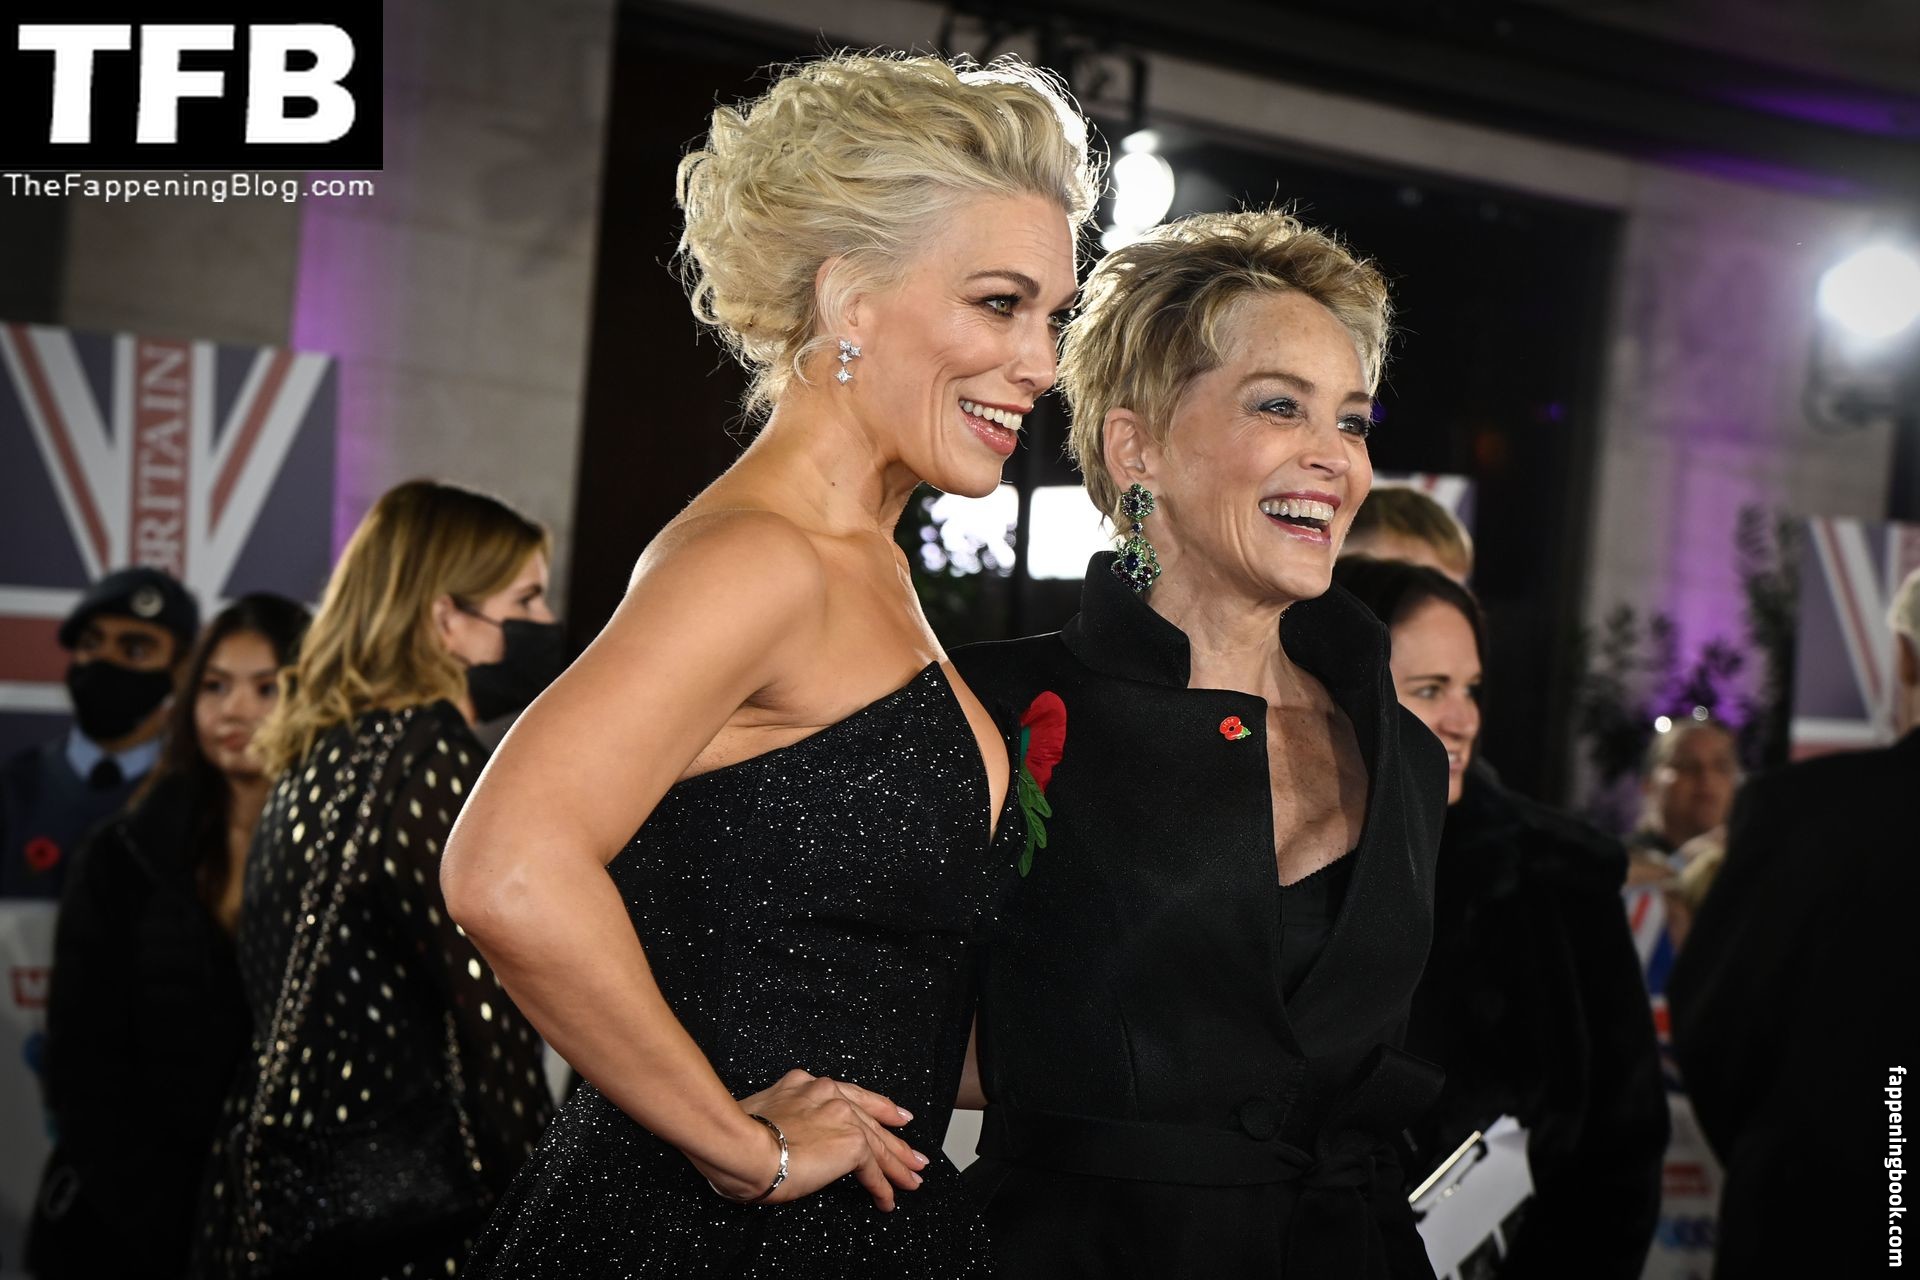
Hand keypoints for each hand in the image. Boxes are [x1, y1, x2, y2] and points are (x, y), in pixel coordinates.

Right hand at [690, 1069, 928, 1210]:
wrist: (741, 1145)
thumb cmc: (737, 1137)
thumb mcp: (763, 1113)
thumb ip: (785, 1117)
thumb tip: (785, 1137)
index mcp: (805, 1084)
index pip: (852, 1096)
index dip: (879, 1108)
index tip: (896, 1115)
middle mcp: (827, 1093)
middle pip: (872, 1119)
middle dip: (896, 1140)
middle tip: (914, 1155)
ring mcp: (842, 1115)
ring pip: (878, 1144)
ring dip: (897, 1166)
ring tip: (912, 1180)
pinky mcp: (851, 1143)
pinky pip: (873, 1169)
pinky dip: (883, 1187)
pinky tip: (888, 1199)